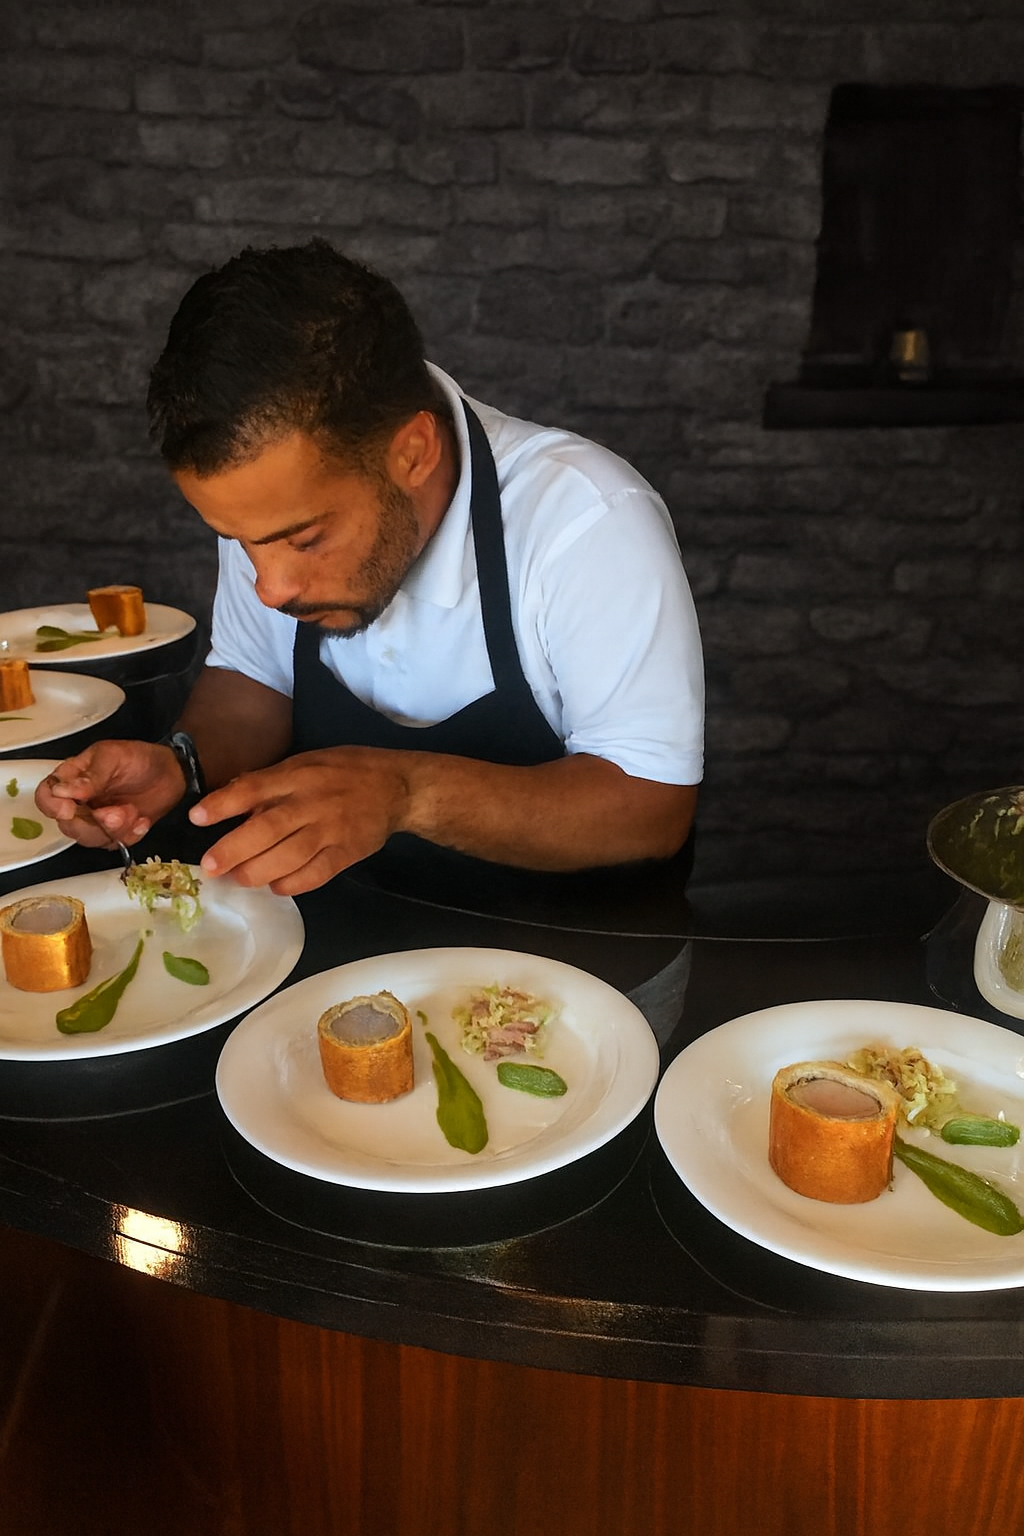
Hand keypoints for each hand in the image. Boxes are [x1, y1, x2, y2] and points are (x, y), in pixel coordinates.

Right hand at [35, 740, 186, 847]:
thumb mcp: (113, 757)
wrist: (172, 772)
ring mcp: (97, 820)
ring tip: (132, 813)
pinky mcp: (117, 833)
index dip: (51, 807)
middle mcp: (79, 802)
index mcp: (71, 779)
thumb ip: (89, 777)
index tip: (69, 809)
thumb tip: (62, 792)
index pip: (45, 796)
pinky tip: (142, 820)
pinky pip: (115, 844)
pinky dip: (130, 835)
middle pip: (67, 825)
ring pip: (89, 839)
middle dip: (91, 824)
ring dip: (112, 830)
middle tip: (115, 812)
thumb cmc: (139, 758)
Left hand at [190, 748, 410, 894]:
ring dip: (259, 871)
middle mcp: (312, 802)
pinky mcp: (348, 852)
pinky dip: (294, 883)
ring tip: (237, 879)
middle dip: (235, 849)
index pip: (255, 788)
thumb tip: (229, 797)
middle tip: (210, 865)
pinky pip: (318, 873)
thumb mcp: (305, 762)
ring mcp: (332, 829)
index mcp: (298, 775)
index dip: (224, 803)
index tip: (197, 817)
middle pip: (269, 828)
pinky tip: (276, 888)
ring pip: (291, 855)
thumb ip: (270, 782)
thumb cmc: (343, 770)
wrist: (396, 786)